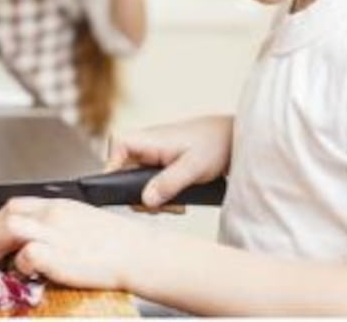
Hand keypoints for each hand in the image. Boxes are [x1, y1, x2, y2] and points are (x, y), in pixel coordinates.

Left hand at [0, 198, 152, 290]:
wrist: (139, 253)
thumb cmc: (118, 242)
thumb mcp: (83, 222)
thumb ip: (57, 225)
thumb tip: (33, 238)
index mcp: (60, 205)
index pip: (16, 204)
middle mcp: (55, 216)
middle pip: (7, 213)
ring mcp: (57, 235)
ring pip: (9, 227)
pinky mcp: (60, 257)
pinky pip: (27, 254)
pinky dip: (19, 263)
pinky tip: (22, 270)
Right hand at [105, 115, 232, 206]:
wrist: (234, 141)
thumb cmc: (215, 144)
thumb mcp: (194, 167)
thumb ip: (168, 183)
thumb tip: (145, 201)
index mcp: (149, 139)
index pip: (117, 145)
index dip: (112, 166)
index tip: (122, 189)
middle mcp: (147, 146)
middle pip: (123, 172)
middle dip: (139, 195)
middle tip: (160, 206)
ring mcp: (153, 157)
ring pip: (137, 182)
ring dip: (153, 199)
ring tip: (176, 205)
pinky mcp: (161, 166)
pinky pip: (150, 184)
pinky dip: (161, 196)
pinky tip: (178, 201)